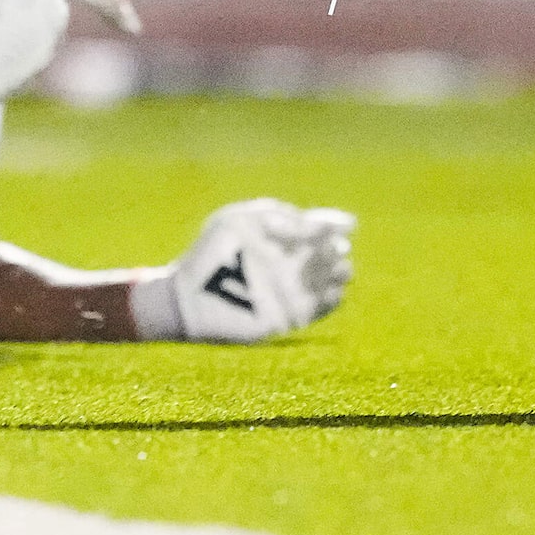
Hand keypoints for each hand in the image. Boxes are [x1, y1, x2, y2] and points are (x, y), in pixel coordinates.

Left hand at [153, 197, 356, 341]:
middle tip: (334, 251)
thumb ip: (286, 218)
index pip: (321, 227)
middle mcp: (290, 260)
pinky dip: (333, 301)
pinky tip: (333, 292)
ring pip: (332, 280)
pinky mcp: (290, 317)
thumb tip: (335, 222)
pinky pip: (321, 309)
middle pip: (331, 253)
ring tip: (335, 271)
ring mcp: (291, 289)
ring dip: (340, 274)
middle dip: (338, 251)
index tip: (346, 226)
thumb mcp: (245, 221)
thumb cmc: (213, 252)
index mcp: (281, 234)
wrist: (188, 297)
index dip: (335, 225)